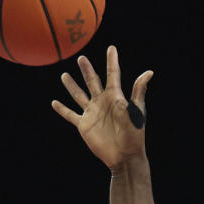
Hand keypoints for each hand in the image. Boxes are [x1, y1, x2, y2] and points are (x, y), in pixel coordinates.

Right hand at [52, 45, 152, 170]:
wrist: (124, 156)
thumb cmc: (134, 134)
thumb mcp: (137, 111)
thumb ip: (138, 91)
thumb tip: (149, 72)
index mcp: (115, 96)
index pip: (112, 74)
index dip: (112, 61)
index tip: (111, 48)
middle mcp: (102, 102)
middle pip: (92, 81)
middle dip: (87, 70)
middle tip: (81, 58)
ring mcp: (92, 113)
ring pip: (79, 95)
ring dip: (72, 85)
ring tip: (64, 75)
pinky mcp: (84, 125)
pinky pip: (70, 115)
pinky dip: (62, 109)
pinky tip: (54, 103)